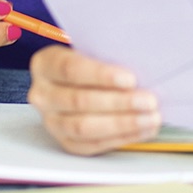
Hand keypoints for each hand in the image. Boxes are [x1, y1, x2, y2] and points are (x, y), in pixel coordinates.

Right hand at [27, 45, 159, 154]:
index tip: (130, 79)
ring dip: (122, 123)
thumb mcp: (93, 48)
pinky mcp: (65, 141)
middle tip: (149, 100)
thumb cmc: (90, 61)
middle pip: (79, 101)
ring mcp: (51, 121)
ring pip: (84, 127)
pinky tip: (142, 130)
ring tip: (150, 117)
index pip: (70, 69)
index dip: (101, 75)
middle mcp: (43, 94)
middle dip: (119, 102)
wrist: (79, 80)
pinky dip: (120, 138)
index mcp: (45, 64)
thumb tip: (140, 61)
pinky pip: (92, 144)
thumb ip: (108, 53)